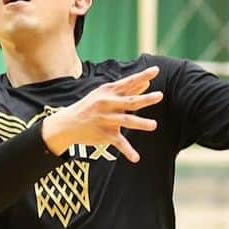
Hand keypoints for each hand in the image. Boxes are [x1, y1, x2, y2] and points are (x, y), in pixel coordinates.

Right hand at [41, 66, 162, 163]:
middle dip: (145, 99)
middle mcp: (107, 104)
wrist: (68, 124)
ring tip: (154, 125)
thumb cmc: (91, 106)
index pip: (129, 82)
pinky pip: (119, 143)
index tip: (156, 70)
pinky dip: (128, 151)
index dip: (143, 76)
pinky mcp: (104, 134)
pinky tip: (136, 158)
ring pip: (126, 121)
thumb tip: (147, 83)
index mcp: (109, 92)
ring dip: (141, 123)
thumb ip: (128, 90)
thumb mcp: (106, 95)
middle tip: (160, 95)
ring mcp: (106, 119)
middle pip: (130, 101)